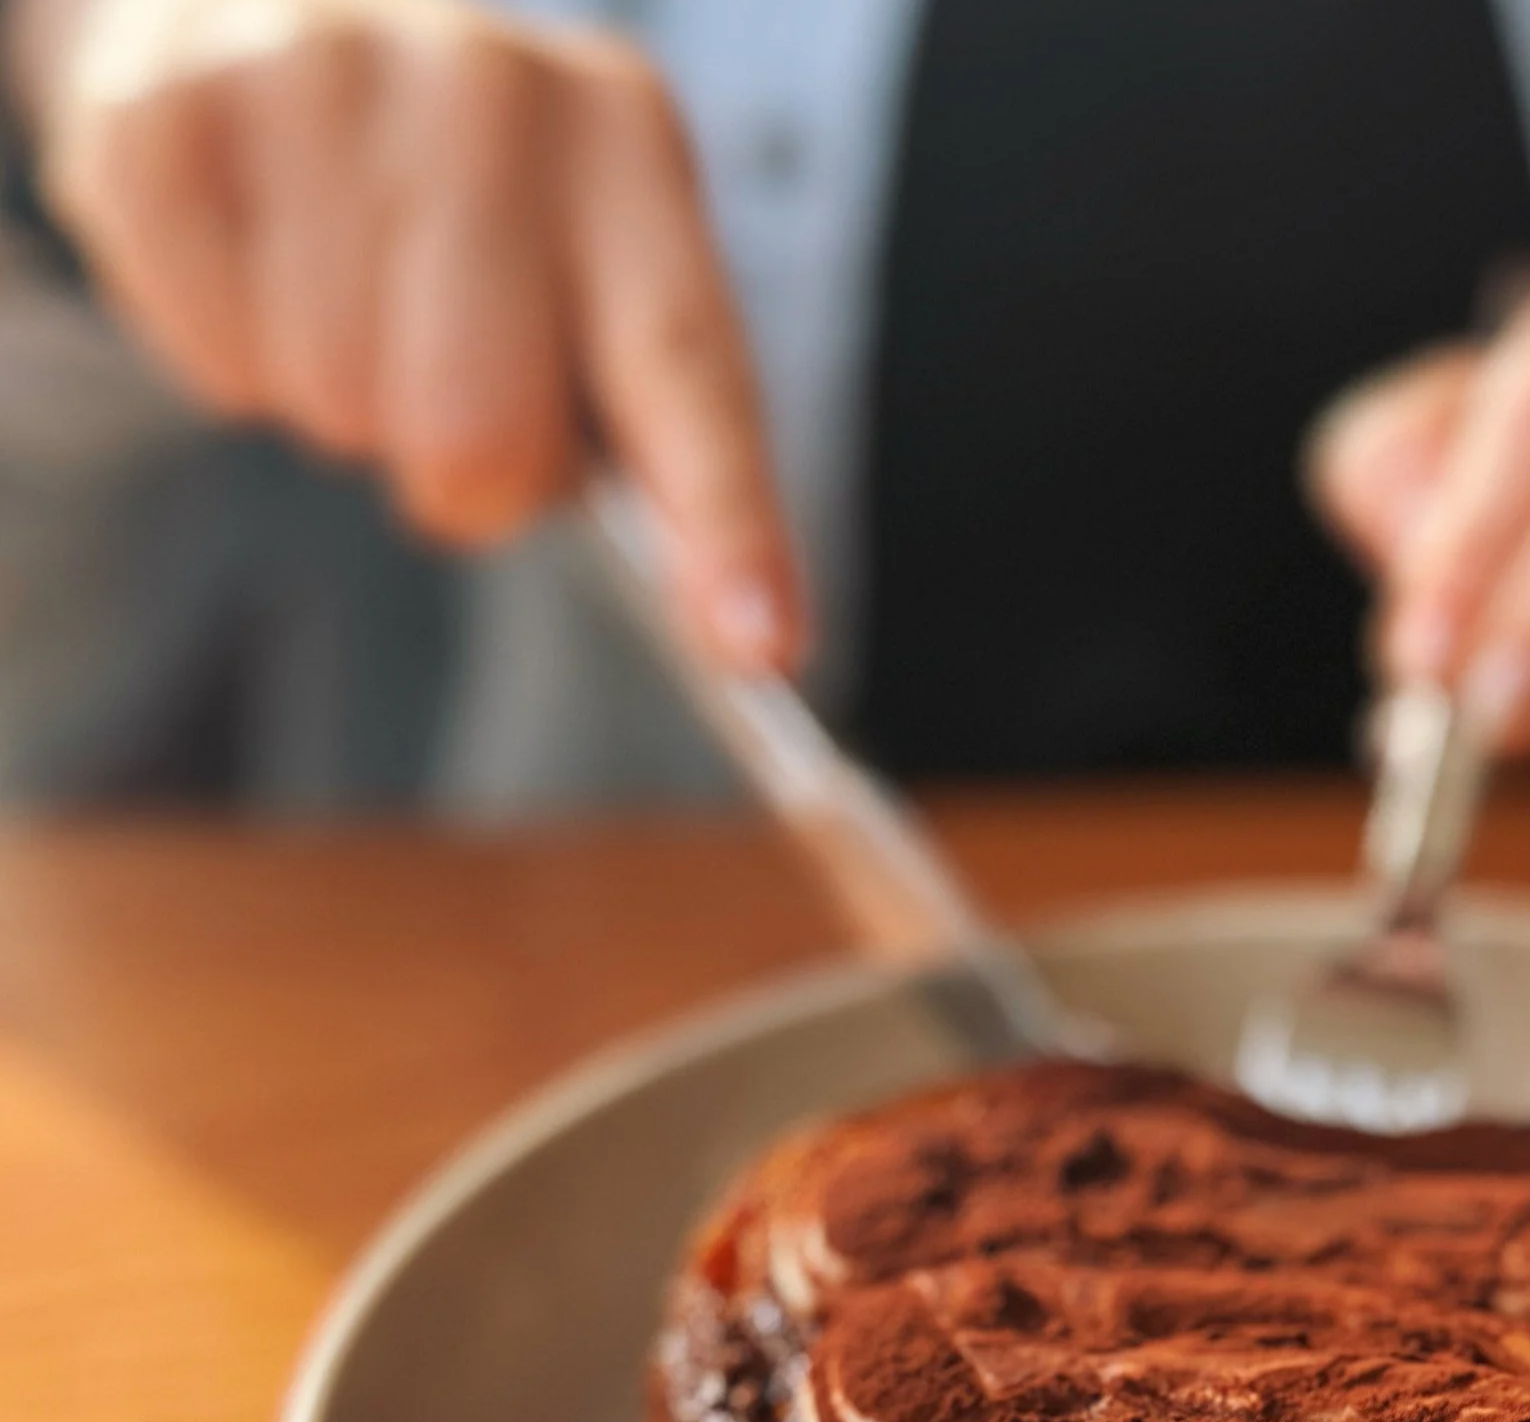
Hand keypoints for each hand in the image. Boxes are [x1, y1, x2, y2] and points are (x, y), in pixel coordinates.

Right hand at [7, 0, 799, 669]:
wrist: (274, 19)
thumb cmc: (476, 217)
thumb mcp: (599, 292)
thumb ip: (665, 449)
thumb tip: (750, 640)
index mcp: (628, 146)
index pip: (689, 371)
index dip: (726, 525)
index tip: (761, 647)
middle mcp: (492, 90)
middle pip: (479, 433)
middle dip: (463, 471)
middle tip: (443, 390)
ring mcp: (319, 75)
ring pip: (336, 401)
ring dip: (338, 403)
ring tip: (348, 303)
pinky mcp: (164, 103)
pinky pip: (211, 353)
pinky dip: (226, 357)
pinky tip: (258, 271)